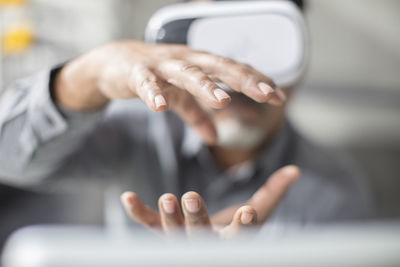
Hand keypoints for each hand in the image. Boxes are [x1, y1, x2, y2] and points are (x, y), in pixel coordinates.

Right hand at [54, 41, 284, 143]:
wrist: (113, 62)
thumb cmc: (155, 77)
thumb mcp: (179, 98)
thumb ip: (197, 116)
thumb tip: (215, 139)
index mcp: (199, 65)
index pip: (233, 70)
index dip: (256, 81)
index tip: (279, 97)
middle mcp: (186, 60)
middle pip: (219, 67)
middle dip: (244, 80)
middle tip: (267, 94)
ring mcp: (161, 65)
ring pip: (186, 73)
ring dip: (205, 86)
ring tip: (223, 101)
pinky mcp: (136, 73)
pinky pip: (146, 84)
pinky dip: (153, 94)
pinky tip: (160, 108)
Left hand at [121, 165, 299, 238]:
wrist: (211, 242)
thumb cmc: (236, 226)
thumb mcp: (258, 211)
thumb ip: (274, 191)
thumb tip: (295, 170)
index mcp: (231, 240)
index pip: (239, 236)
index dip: (243, 226)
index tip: (247, 213)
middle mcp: (205, 244)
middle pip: (200, 235)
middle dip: (196, 217)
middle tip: (191, 196)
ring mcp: (181, 239)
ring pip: (172, 233)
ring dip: (169, 217)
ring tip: (167, 197)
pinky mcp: (163, 230)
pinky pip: (149, 224)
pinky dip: (138, 213)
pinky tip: (127, 197)